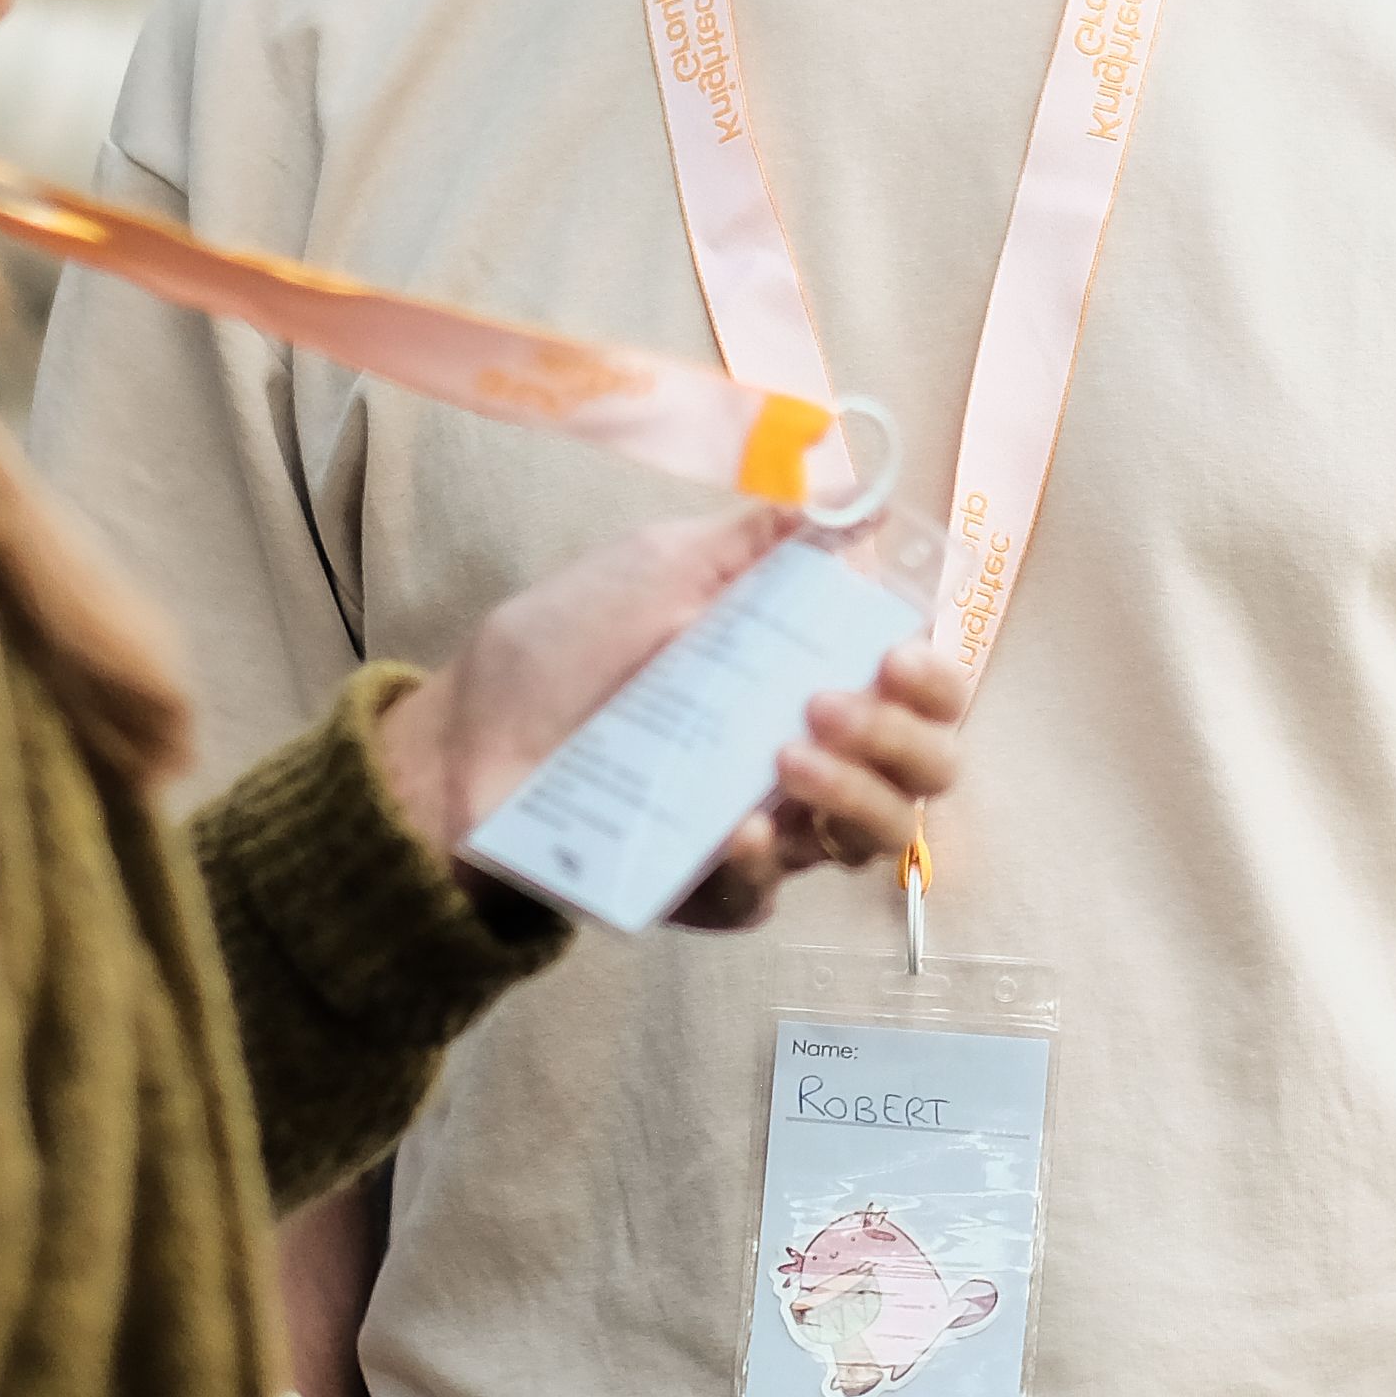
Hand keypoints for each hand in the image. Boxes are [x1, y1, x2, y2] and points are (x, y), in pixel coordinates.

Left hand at [373, 503, 970, 929]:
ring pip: (871, 842)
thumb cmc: (558, 648)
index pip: (920, 691)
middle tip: (831, 705)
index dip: (935, 678)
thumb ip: (761, 541)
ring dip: (854, 797)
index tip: (896, 652)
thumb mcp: (661, 566)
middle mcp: (803, 754)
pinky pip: (768, 898)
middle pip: (925, 774)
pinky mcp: (704, 888)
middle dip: (905, 740)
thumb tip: (861, 498)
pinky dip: (763, 864)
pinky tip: (735, 832)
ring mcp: (762, 828)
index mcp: (804, 674)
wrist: (459, 741)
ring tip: (784, 761)